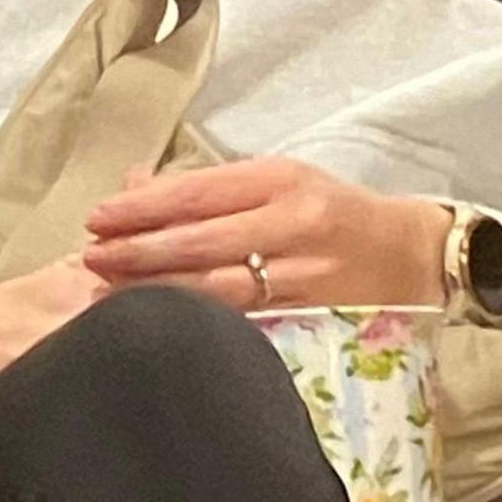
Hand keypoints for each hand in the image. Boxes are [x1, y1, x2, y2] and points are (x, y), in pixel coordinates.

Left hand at [78, 159, 454, 310]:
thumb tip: (135, 186)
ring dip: (158, 290)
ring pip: (217, 286)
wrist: (411, 255)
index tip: (97, 218)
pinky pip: (244, 319)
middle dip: (138, 250)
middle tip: (90, 260)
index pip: (198, 192)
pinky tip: (164, 321)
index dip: (142, 207)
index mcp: (280, 180)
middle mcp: (293, 222)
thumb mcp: (280, 180)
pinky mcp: (311, 314)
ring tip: (109, 294)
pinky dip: (199, 320)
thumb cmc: (334, 213)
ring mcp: (304, 273)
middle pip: (201, 239)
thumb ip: (210, 187)